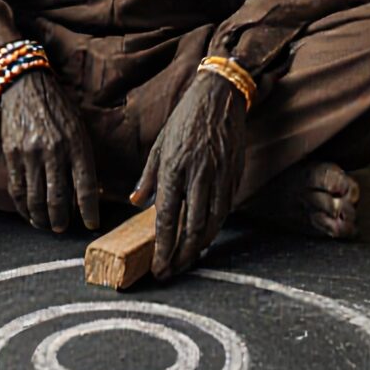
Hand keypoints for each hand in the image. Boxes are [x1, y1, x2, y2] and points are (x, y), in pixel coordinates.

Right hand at [0, 67, 102, 231]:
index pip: (85, 187)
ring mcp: (30, 153)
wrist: (27, 85)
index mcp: (77, 144)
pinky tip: (28, 213)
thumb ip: (84, 160)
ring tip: (46, 224)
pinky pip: (17, 189)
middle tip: (62, 227)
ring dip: (41, 219)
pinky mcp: (11, 153)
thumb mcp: (80, 130)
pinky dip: (22, 207)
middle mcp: (54, 151)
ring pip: (35, 199)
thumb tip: (91, 194)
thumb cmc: (59, 111)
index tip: (91, 225)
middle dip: (61, 220)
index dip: (89, 212)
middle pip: (58, 199)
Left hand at [131, 71, 248, 277]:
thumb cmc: (185, 119)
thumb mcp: (159, 144)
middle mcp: (197, 175)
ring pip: (213, 223)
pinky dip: (215, 228)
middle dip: (182, 256)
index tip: (158, 267)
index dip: (163, 248)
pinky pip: (226, 209)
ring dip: (200, 247)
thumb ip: (148, 177)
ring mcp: (219, 176)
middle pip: (192, 227)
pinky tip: (206, 238)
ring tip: (188, 261)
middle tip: (173, 272)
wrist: (220, 96)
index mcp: (173, 167)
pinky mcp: (234, 174)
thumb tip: (135, 202)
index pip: (167, 218)